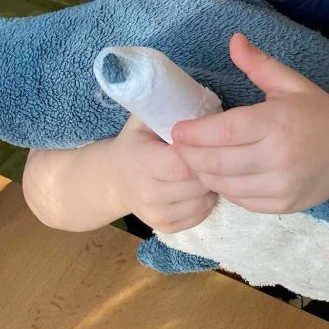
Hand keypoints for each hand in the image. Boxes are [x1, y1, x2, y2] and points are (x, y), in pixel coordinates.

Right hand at [111, 115, 216, 232]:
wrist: (114, 179)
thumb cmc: (135, 142)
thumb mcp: (143, 119)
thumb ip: (164, 108)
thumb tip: (195, 100)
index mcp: (142, 163)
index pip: (184, 164)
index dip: (201, 151)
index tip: (207, 139)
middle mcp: (147, 194)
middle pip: (198, 184)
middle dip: (212, 167)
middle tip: (214, 152)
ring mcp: (156, 216)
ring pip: (203, 201)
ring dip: (212, 184)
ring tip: (206, 167)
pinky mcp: (166, 228)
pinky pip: (201, 215)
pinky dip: (207, 200)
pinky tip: (199, 185)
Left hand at [171, 33, 328, 213]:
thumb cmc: (318, 112)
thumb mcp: (290, 83)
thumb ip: (258, 63)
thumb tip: (234, 39)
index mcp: (277, 122)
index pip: (224, 131)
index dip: (194, 132)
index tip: (176, 129)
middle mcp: (278, 157)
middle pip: (217, 162)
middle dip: (189, 155)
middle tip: (178, 146)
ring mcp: (281, 185)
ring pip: (225, 185)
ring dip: (203, 174)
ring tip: (194, 160)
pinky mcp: (283, 205)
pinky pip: (241, 200)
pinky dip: (224, 188)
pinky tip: (220, 175)